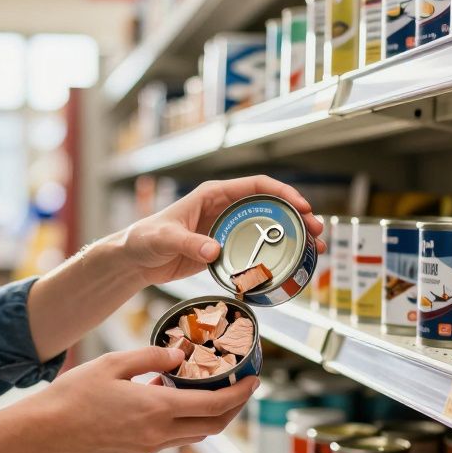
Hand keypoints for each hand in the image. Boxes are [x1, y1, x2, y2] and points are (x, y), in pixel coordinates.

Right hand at [25, 346, 258, 452]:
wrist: (48, 430)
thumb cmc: (74, 394)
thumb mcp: (114, 363)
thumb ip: (151, 357)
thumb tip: (180, 355)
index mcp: (156, 409)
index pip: (214, 405)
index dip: (240, 394)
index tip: (254, 380)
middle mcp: (158, 433)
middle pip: (214, 426)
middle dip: (234, 408)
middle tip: (243, 387)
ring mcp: (149, 446)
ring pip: (196, 434)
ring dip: (211, 416)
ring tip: (215, 390)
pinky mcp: (139, 451)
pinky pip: (175, 437)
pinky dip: (187, 420)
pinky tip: (177, 400)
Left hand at [118, 175, 326, 285]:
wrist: (134, 259)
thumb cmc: (144, 239)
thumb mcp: (165, 238)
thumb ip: (189, 243)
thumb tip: (214, 250)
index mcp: (213, 195)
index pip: (256, 186)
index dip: (283, 193)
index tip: (301, 206)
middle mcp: (223, 208)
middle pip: (269, 207)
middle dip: (297, 217)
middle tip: (317, 232)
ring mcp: (226, 228)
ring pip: (267, 228)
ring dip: (291, 237)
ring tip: (313, 250)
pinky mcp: (224, 249)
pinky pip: (255, 248)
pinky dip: (274, 255)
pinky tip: (289, 266)